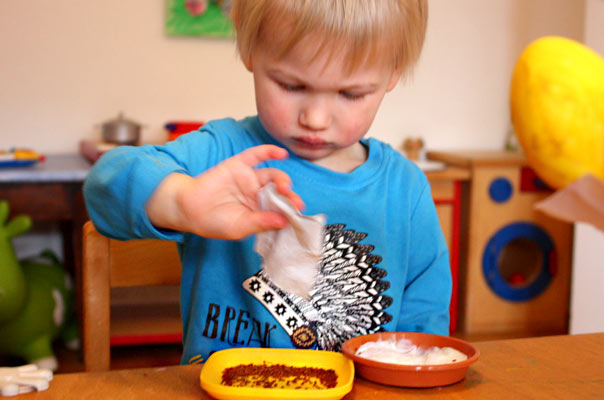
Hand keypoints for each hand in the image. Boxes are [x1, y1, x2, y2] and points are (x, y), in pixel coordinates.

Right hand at [146, 145, 303, 239]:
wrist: (188, 208)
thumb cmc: (213, 222)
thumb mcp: (240, 227)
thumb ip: (261, 222)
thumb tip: (284, 221)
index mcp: (260, 210)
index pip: (281, 209)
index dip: (291, 211)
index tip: (299, 215)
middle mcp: (258, 194)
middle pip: (280, 192)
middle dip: (290, 197)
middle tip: (295, 203)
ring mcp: (249, 179)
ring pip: (272, 175)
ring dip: (282, 179)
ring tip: (284, 187)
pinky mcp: (239, 165)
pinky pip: (257, 155)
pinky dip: (270, 151)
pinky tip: (282, 154)